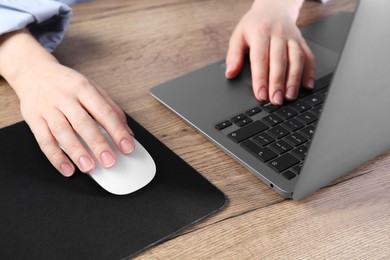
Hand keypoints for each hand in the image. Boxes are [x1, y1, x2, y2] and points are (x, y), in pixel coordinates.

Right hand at [0, 30, 134, 176]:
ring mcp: (47, 108)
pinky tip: (67, 168)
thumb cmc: (67, 83)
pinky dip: (56, 157)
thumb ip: (111, 108)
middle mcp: (65, 97)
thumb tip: (127, 132)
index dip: (117, 130)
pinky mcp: (33, 119)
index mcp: (83, 88)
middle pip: (83, 122)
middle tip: (110, 161)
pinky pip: (44, 140)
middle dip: (98, 144)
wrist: (32, 71)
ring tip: (89, 167)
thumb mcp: (91, 88)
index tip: (127, 147)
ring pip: (62, 132)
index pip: (104, 111)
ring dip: (77, 152)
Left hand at [225, 0, 315, 104]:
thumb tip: (230, 73)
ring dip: (294, 80)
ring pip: (296, 59)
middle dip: (278, 83)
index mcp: (260, 32)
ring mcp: (292, 38)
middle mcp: (278, 34)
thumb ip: (234, 55)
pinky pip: (309, 57)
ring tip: (290, 97)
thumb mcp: (238, 36)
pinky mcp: (302, 42)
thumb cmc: (254, 25)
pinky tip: (307, 86)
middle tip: (276, 101)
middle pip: (279, 61)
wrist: (274, 8)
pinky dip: (310, 72)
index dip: (260, 79)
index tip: (260, 95)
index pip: (260, 59)